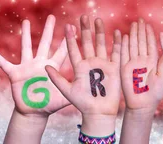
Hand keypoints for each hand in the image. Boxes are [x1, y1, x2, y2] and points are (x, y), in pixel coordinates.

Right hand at [0, 15, 68, 115]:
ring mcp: (27, 67)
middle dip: (48, 30)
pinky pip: (4, 64)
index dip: (66, 41)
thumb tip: (86, 90)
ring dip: (25, 34)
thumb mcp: (64, 97)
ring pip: (26, 47)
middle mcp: (40, 64)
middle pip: (45, 43)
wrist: (34, 111)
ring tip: (26, 21)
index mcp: (53, 68)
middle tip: (52, 16)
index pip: (61, 52)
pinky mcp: (15, 74)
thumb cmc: (50, 104)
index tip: (72, 28)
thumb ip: (72, 92)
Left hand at [45, 15, 120, 135]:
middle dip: (86, 29)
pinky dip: (117, 43)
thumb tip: (45, 67)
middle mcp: (90, 63)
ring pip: (101, 44)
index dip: (71, 38)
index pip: (74, 49)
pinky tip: (117, 32)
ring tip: (97, 19)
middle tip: (84, 16)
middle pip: (88, 43)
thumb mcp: (67, 91)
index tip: (68, 25)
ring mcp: (103, 64)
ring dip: (99, 32)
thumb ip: (57, 78)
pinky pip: (116, 53)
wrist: (99, 113)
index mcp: (79, 67)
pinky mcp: (114, 68)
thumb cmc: (82, 104)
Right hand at [121, 19, 162, 110]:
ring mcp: (132, 64)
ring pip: (132, 46)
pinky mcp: (124, 69)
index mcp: (152, 62)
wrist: (143, 105)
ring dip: (132, 35)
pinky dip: (123, 46)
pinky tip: (123, 36)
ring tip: (133, 25)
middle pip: (140, 42)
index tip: (149, 25)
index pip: (150, 45)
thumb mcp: (162, 77)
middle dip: (140, 31)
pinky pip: (123, 55)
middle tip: (140, 20)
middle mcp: (142, 61)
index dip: (149, 35)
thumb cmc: (155, 93)